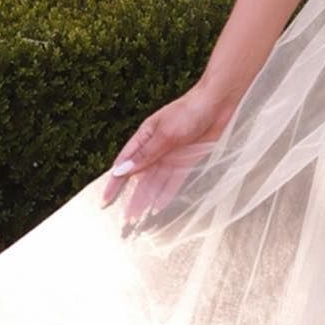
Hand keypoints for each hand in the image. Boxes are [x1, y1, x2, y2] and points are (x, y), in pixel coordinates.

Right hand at [101, 80, 239, 223]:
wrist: (220, 103)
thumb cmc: (190, 111)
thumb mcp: (165, 133)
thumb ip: (146, 154)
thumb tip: (122, 171)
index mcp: (144, 137)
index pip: (124, 164)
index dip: (114, 183)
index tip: (104, 200)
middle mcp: (156, 148)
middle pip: (139, 178)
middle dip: (131, 198)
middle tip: (125, 221)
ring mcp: (172, 156)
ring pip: (155, 183)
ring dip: (147, 200)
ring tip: (138, 219)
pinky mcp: (188, 161)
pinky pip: (174, 182)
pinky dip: (166, 194)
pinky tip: (159, 207)